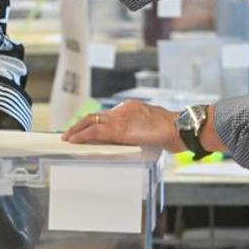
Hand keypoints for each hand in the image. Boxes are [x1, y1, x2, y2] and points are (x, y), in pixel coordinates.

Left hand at [62, 101, 184, 151]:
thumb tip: (136, 139)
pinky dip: (82, 135)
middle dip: (82, 124)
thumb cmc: (173, 131)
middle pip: (97, 115)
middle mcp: (124, 109)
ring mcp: (121, 118)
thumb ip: (141, 130)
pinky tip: (74, 140)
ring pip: (92, 121)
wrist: (180, 129)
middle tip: (71, 132)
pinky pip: (95, 131)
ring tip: (68, 137)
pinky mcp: (119, 129)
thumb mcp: (154, 128)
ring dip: (77, 130)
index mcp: (133, 108)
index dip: (96, 122)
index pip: (109, 115)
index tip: (88, 129)